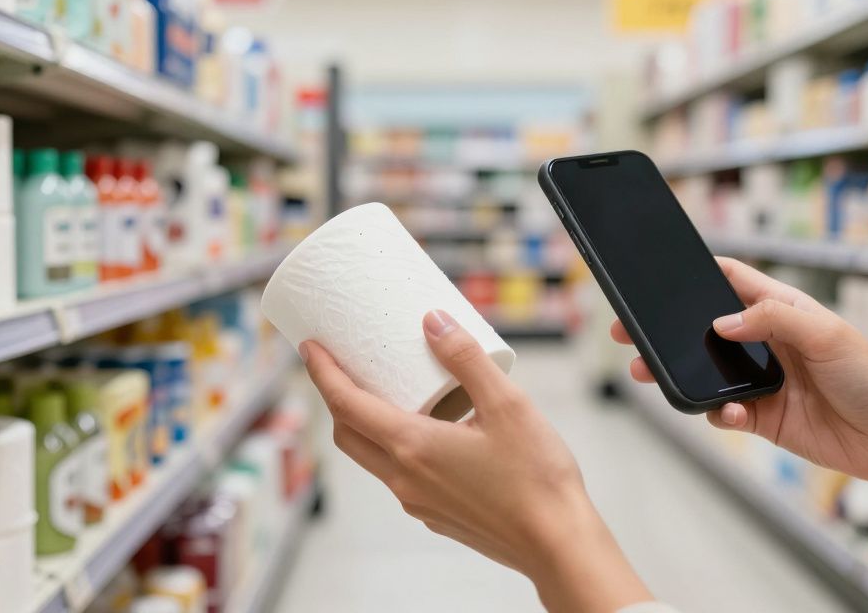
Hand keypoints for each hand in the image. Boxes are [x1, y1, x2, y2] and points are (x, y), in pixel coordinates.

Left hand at [302, 309, 652, 612]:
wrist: (557, 544)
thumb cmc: (537, 480)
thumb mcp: (507, 405)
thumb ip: (466, 359)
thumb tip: (432, 322)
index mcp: (413, 446)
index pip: (346, 404)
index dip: (323, 372)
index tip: (310, 347)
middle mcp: (404, 478)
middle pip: (348, 433)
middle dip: (336, 397)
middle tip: (341, 365)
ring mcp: (417, 501)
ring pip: (371, 456)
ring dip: (365, 422)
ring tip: (384, 390)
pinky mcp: (435, 512)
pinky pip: (398, 474)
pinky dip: (394, 445)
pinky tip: (426, 428)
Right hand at [613, 257, 867, 524]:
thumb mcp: (826, 334)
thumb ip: (772, 319)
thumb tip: (722, 321)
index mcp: (783, 310)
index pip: (731, 280)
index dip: (698, 274)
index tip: (660, 273)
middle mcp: (767, 342)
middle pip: (704, 328)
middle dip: (666, 330)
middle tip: (627, 332)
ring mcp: (762, 380)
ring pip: (704, 371)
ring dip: (677, 373)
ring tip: (649, 373)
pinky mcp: (761, 417)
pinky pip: (723, 411)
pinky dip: (715, 412)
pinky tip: (725, 412)